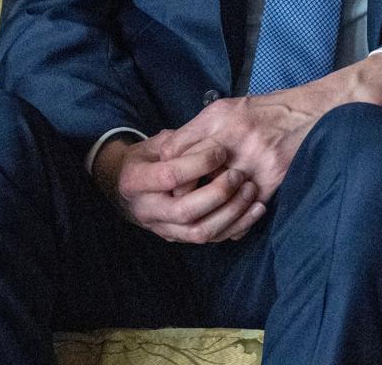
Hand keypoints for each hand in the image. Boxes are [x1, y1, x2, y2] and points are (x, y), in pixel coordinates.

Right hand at [92, 133, 264, 243]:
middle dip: (217, 194)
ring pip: (200, 232)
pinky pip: (211, 239)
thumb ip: (177, 143)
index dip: (197, 164)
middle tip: (238, 174)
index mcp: (135, 181)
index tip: (220, 152)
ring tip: (251, 192)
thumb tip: (207, 142)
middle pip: (185, 211)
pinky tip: (255, 210)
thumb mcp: (153, 144)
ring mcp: (163, 228)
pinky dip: (236, 226)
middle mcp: (147, 210)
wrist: (127, 191)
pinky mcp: (180, 238)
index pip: (169, 176)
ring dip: (231, 214)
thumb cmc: (146, 160)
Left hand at [154, 89, 325, 202]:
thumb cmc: (259, 112)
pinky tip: (228, 218)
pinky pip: (245, 208)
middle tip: (179, 199)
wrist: (304, 115)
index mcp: (217, 118)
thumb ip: (196, 130)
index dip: (167, 169)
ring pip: (217, 196)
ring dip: (208, 206)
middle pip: (192, 175)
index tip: (168, 179)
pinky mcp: (270, 180)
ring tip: (202, 210)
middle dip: (182, 191)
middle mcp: (233, 138)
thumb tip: (168, 153)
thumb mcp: (222, 109)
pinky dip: (235, 219)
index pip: (175, 149)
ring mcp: (253, 161)